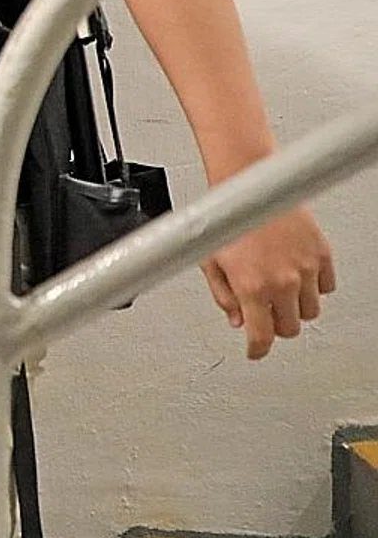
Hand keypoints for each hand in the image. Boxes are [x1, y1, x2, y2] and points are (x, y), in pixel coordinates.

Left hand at [200, 205, 334, 359]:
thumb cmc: (225, 219)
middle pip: (289, 328)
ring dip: (294, 308)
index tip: (255, 351)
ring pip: (311, 311)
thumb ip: (224, 297)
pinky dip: (314, 287)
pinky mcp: (321, 253)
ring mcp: (305, 268)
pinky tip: (297, 277)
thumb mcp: (210, 263)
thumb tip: (236, 320)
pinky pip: (327, 287)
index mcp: (251, 287)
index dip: (257, 350)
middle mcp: (282, 281)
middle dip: (274, 325)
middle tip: (263, 313)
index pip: (262, 337)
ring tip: (279, 291)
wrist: (248, 186)